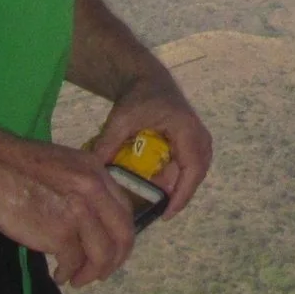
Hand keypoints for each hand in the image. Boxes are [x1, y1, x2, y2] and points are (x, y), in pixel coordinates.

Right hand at [0, 123, 136, 287]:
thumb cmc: (15, 164)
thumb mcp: (62, 166)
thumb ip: (82, 187)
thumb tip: (90, 217)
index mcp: (97, 172)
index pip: (124, 211)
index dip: (120, 236)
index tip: (110, 250)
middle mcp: (95, 190)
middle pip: (122, 235)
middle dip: (114, 260)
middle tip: (100, 273)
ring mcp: (80, 212)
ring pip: (103, 254)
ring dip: (92, 273)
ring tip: (76, 279)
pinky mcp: (61, 232)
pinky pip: (74, 262)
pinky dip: (68, 273)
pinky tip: (59, 274)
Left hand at [88, 71, 213, 218]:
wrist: (148, 79)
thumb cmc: (138, 97)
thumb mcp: (121, 118)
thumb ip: (109, 142)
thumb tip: (95, 169)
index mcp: (186, 129)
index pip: (192, 168)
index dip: (182, 194)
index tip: (167, 213)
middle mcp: (199, 135)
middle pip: (197, 173)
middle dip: (182, 194)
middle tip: (162, 214)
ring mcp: (199, 137)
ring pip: (196, 170)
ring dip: (180, 186)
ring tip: (160, 202)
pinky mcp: (194, 140)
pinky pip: (191, 164)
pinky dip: (178, 177)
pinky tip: (159, 185)